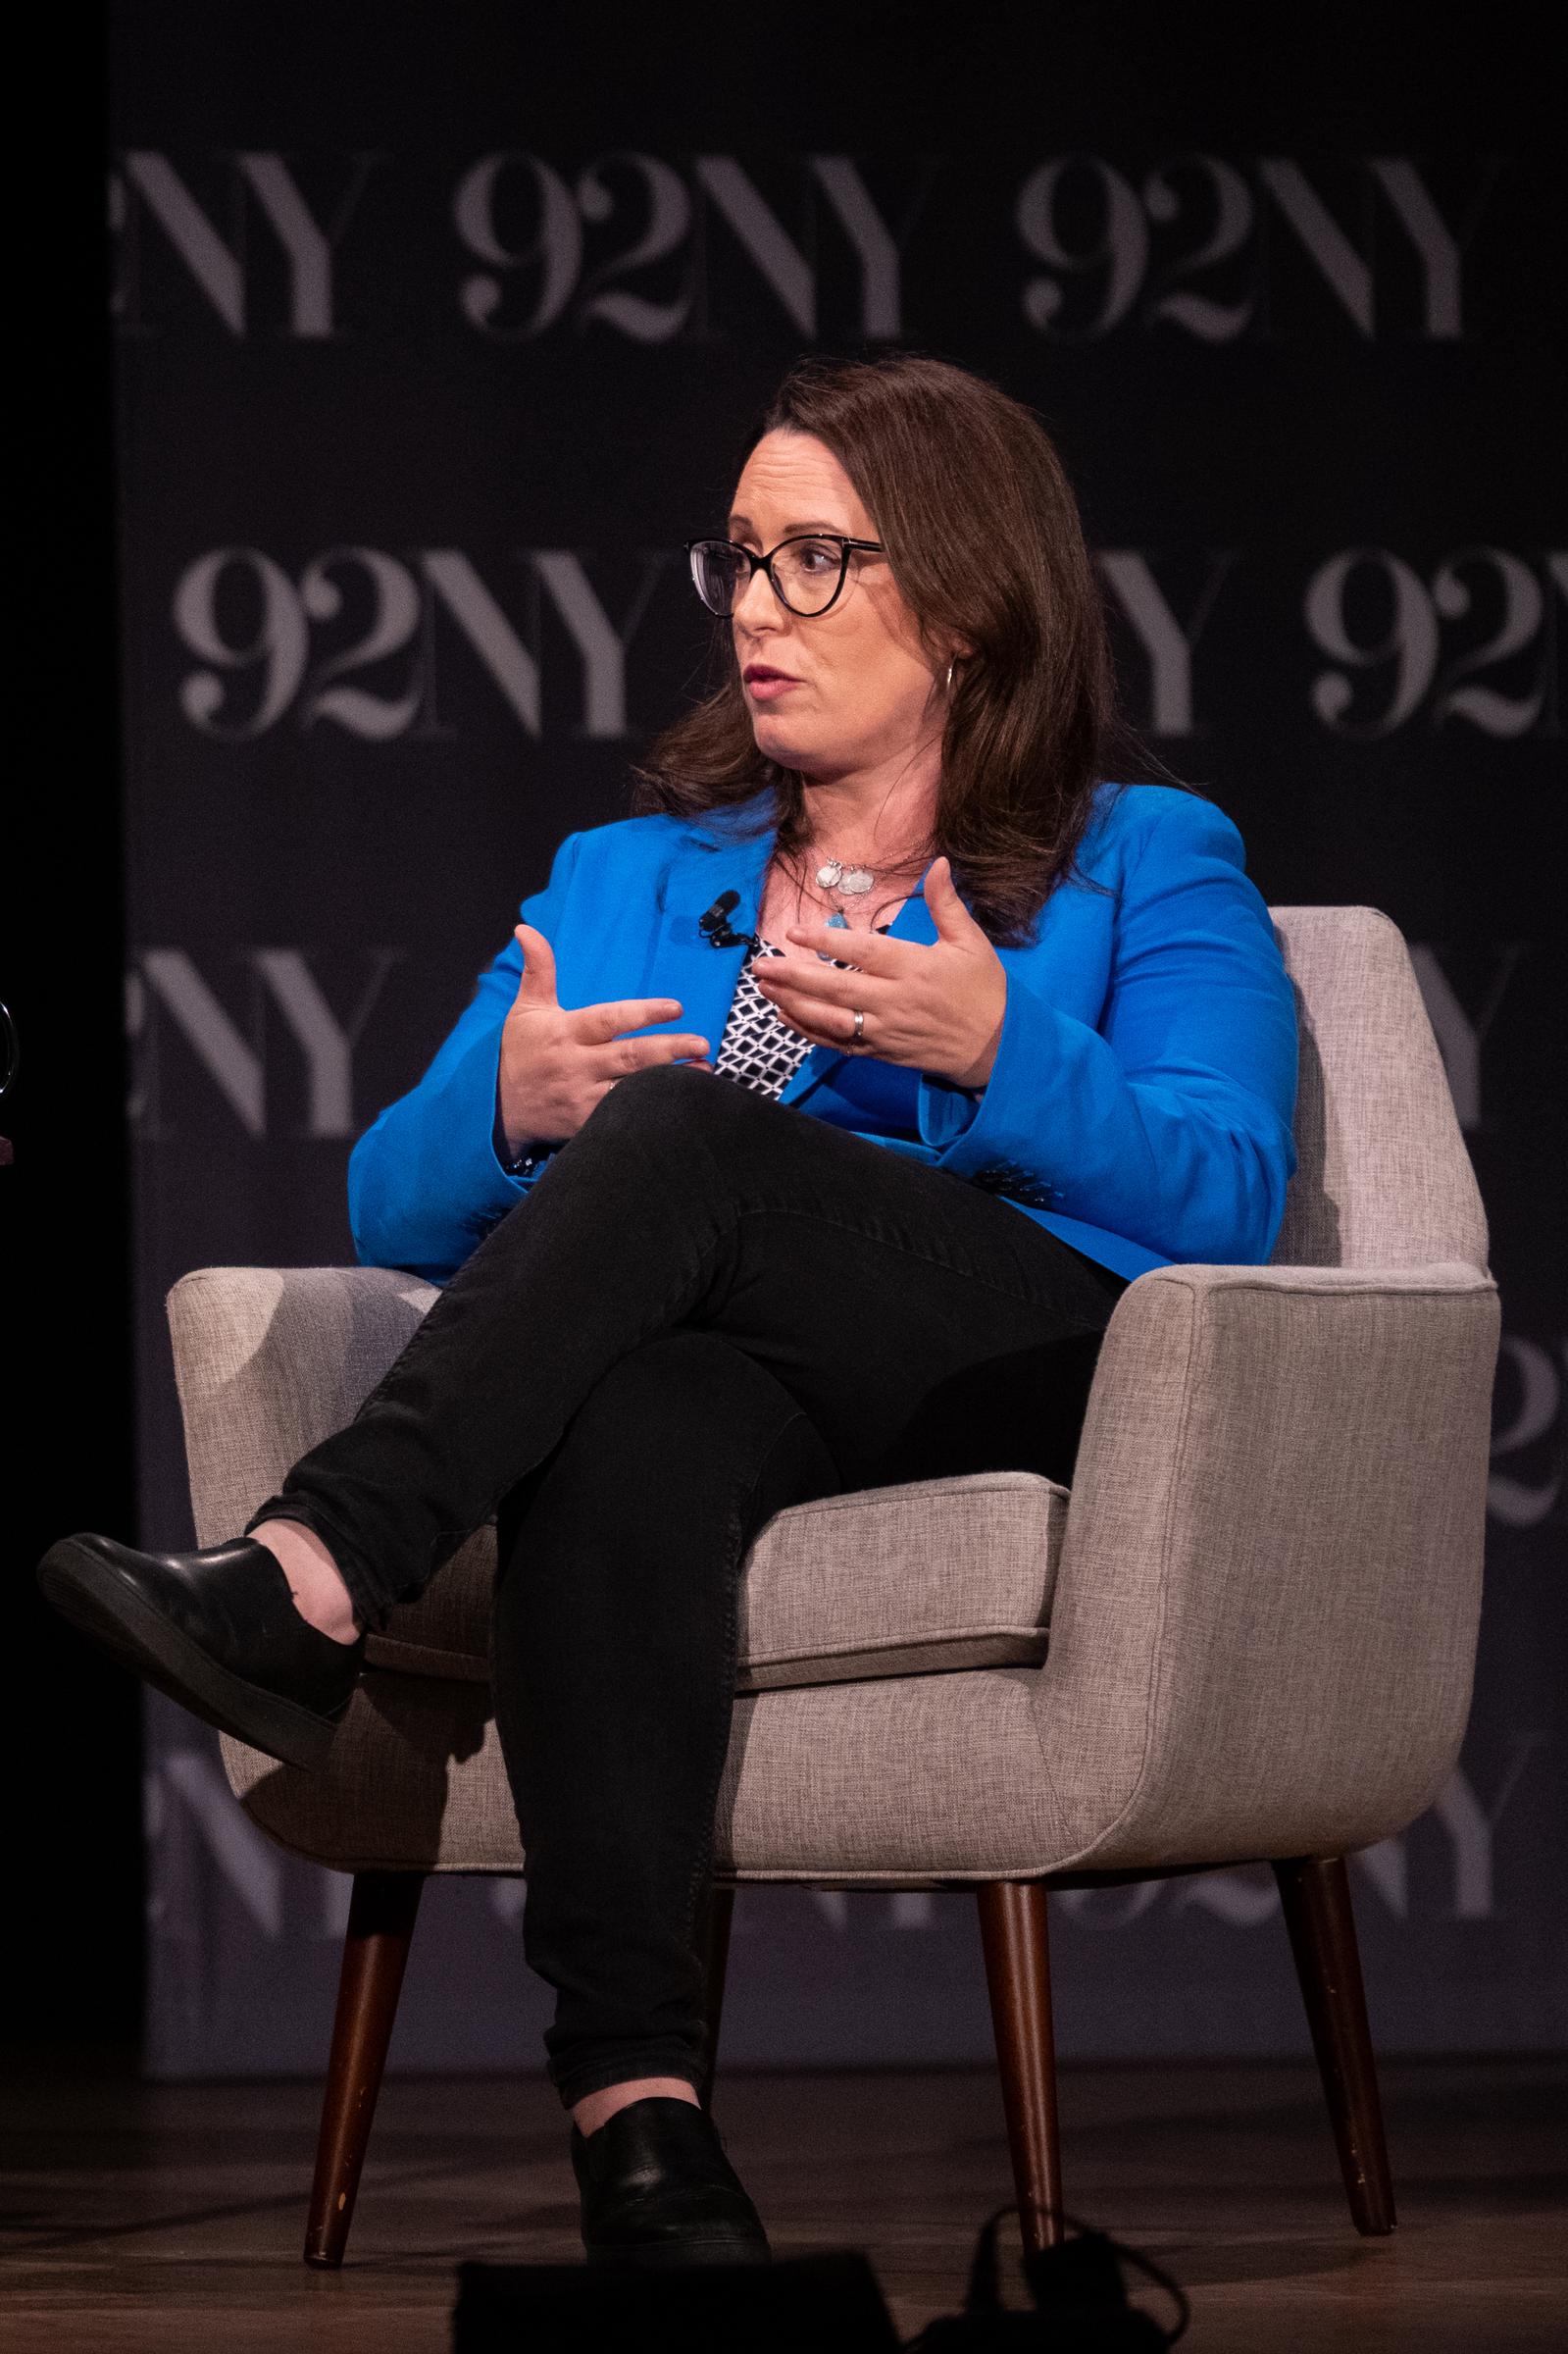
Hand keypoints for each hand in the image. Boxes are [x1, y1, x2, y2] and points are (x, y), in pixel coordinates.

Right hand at [498, 923, 712, 1156]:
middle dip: (670, 1049)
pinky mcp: (586, 1123)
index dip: (643, 1013)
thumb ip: (538, 969)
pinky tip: (679, 1101)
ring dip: (671, 1081)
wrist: (498, 1108)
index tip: (676, 1007)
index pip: (609, 1019)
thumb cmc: (519, 1052)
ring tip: (704, 1071)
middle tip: (702, 1043)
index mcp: (565, 1032)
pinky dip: (652, 1108)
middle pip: (630, 1056)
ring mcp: (582, 1097)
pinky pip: (625, 1116)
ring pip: (633, 1089)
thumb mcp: (526, 1008)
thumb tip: (525, 928)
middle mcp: (576, 1065)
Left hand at [752, 856, 1006, 1087]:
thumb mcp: (972, 942)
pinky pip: (837, 1044)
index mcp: (914, 968)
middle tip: (759, 964)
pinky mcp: (880, 1052)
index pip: (862, 954)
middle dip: (794, 976)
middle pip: (836, 989)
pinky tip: (785, 1015)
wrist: (995, 1049)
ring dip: (793, 1003)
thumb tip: (939, 863)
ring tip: (763, 986)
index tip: (794, 932)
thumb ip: (947, 904)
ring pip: (830, 1019)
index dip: (826, 943)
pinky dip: (808, 1031)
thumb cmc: (983, 990)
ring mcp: (884, 1030)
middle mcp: (894, 1001)